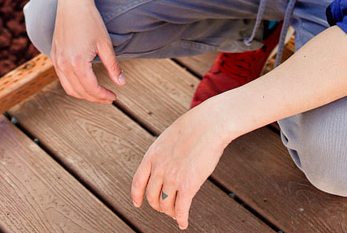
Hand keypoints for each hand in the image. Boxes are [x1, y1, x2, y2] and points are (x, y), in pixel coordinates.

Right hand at [50, 0, 125, 103]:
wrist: (72, 2)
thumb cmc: (90, 20)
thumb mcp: (105, 43)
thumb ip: (113, 66)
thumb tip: (121, 83)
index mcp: (77, 62)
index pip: (91, 88)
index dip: (103, 96)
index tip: (114, 96)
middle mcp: (64, 64)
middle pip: (80, 92)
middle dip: (95, 97)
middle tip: (108, 97)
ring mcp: (56, 60)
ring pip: (69, 88)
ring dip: (83, 94)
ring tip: (98, 93)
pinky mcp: (54, 55)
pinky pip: (63, 78)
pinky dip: (73, 85)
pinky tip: (85, 81)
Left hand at [131, 102, 228, 229]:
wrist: (210, 124)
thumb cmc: (194, 126)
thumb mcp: (169, 137)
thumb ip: (163, 154)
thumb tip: (166, 166)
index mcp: (152, 154)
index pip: (137, 181)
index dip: (136, 195)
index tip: (137, 203)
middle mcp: (159, 168)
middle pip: (152, 197)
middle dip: (157, 205)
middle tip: (164, 207)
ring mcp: (172, 178)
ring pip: (166, 205)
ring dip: (170, 212)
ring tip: (175, 213)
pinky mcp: (188, 186)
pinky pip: (181, 210)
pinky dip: (181, 219)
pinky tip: (183, 223)